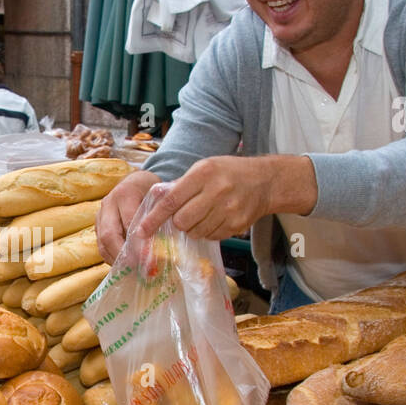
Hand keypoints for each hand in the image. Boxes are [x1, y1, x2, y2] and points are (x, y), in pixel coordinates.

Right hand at [96, 170, 160, 262]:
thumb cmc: (152, 190)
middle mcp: (108, 204)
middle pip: (109, 235)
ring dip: (118, 260)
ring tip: (135, 271)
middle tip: (141, 269)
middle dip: (124, 256)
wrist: (136, 181)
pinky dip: (114, 258)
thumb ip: (160, 215)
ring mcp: (100, 215)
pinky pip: (102, 246)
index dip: (138, 244)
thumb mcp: (160, 197)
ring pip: (102, 243)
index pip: (129, 223)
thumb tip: (164, 244)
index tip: (150, 259)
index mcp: (125, 194)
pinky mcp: (98, 225)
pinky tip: (127, 266)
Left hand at [133, 155, 316, 241]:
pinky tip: (214, 219)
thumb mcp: (203, 168)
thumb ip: (180, 184)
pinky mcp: (237, 224)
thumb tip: (155, 199)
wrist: (264, 181)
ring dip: (192, 228)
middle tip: (184, 215)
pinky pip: (210, 236)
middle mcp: (217, 191)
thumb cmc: (228, 172)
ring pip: (195, 232)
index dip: (154, 218)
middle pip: (182, 221)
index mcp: (204, 174)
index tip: (141, 230)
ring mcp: (229, 210)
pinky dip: (207, 231)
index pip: (172, 200)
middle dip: (178, 222)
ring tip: (202, 214)